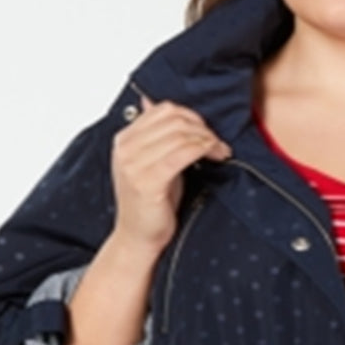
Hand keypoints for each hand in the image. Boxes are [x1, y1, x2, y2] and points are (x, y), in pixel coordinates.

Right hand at [110, 90, 232, 252]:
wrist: (139, 238)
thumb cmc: (151, 204)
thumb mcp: (152, 163)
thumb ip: (158, 137)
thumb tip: (157, 106)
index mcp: (124, 139)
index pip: (163, 110)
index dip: (192, 117)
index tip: (208, 132)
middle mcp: (125, 148)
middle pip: (173, 119)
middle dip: (202, 128)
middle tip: (218, 143)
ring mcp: (134, 164)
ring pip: (180, 134)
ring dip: (207, 140)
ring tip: (220, 151)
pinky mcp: (147, 181)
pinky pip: (182, 153)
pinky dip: (204, 150)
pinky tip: (215, 157)